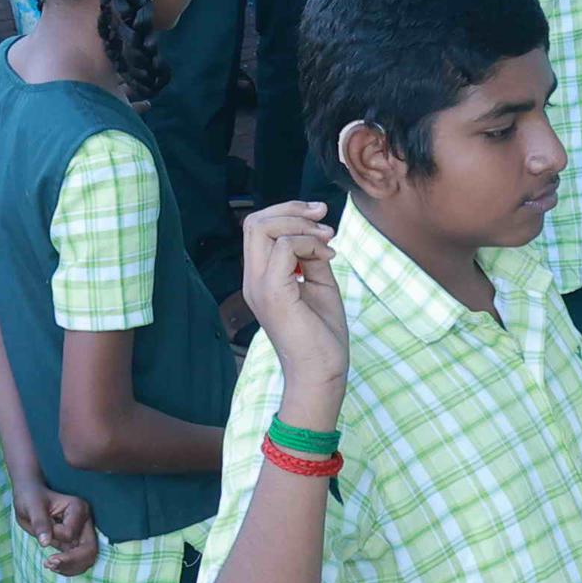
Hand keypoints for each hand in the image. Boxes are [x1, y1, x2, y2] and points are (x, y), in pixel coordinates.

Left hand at [18, 485, 100, 578]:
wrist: (30, 499)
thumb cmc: (31, 498)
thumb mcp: (31, 507)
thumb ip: (40, 523)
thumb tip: (45, 543)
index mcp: (78, 508)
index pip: (70, 533)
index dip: (54, 535)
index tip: (41, 529)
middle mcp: (85, 522)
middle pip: (90, 550)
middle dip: (71, 562)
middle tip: (48, 563)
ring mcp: (82, 534)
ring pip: (87, 560)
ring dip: (69, 568)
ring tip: (48, 564)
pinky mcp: (76, 544)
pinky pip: (79, 563)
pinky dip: (68, 569)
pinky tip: (52, 566)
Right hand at [238, 201, 348, 406]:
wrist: (321, 373)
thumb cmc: (321, 336)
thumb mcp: (319, 284)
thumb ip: (311, 257)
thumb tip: (316, 233)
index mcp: (260, 278)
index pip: (257, 228)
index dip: (288, 213)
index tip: (321, 219)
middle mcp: (253, 280)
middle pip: (255, 222)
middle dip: (292, 210)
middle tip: (324, 219)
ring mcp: (259, 286)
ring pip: (263, 228)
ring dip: (301, 225)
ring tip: (328, 240)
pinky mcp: (274, 293)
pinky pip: (284, 247)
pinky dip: (309, 243)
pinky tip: (328, 257)